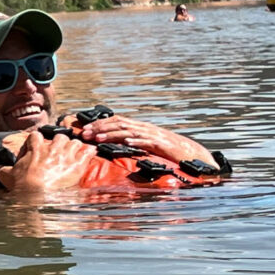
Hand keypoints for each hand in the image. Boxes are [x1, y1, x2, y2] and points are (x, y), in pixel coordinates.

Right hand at [0, 131, 91, 191]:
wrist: (38, 197)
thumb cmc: (23, 187)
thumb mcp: (7, 177)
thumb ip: (1, 170)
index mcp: (35, 149)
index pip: (36, 135)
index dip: (38, 140)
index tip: (38, 145)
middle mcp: (52, 148)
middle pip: (59, 136)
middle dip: (60, 142)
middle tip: (59, 151)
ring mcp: (66, 156)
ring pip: (75, 142)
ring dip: (75, 147)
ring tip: (74, 153)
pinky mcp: (78, 165)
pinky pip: (88, 152)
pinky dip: (90, 152)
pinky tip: (90, 154)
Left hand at [77, 116, 214, 166]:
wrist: (190, 153)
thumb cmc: (167, 150)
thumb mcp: (146, 144)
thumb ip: (131, 142)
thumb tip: (113, 144)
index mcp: (140, 127)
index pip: (117, 121)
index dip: (100, 123)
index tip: (85, 128)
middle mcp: (144, 128)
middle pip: (119, 124)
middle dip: (100, 128)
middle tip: (85, 133)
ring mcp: (153, 136)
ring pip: (129, 132)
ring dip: (112, 134)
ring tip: (99, 137)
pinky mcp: (161, 145)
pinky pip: (147, 142)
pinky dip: (136, 141)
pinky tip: (127, 142)